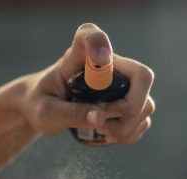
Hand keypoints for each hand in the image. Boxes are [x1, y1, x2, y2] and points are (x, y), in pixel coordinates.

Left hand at [20, 23, 154, 144]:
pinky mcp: (128, 100)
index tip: (101, 59)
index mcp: (78, 55)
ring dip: (127, 126)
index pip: (91, 36)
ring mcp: (122, 82)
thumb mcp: (46, 111)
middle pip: (141, 76)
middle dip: (129, 108)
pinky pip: (143, 119)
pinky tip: (109, 133)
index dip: (100, 44)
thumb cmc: (40, 102)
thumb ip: (69, 113)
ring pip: (146, 103)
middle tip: (103, 122)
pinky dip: (129, 133)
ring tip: (102, 131)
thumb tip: (100, 117)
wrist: (44, 108)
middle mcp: (108, 63)